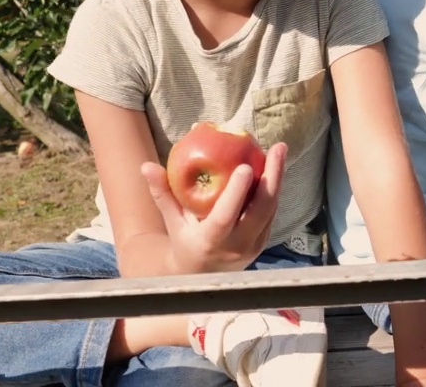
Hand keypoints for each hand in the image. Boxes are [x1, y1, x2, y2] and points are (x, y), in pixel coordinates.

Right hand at [140, 142, 286, 273]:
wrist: (201, 276)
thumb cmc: (184, 242)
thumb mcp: (172, 221)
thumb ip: (162, 194)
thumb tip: (146, 166)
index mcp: (210, 241)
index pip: (226, 216)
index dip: (236, 192)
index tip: (245, 166)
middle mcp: (236, 246)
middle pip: (261, 210)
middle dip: (272, 176)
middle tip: (277, 148)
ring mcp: (253, 246)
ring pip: (271, 209)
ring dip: (278, 179)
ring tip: (279, 151)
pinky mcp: (263, 242)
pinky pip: (271, 212)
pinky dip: (274, 189)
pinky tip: (274, 166)